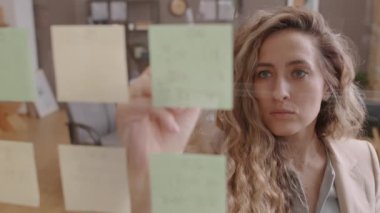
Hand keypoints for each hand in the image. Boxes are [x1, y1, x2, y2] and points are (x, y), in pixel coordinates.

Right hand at [116, 67, 200, 212]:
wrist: (161, 163)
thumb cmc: (172, 137)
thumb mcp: (187, 109)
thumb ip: (191, 91)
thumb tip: (202, 74)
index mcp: (152, 86)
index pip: (160, 66)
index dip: (174, 64)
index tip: (191, 62)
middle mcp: (138, 89)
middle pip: (155, 73)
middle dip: (174, 84)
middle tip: (186, 97)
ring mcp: (129, 99)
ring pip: (149, 85)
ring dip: (169, 98)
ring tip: (180, 111)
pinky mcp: (124, 111)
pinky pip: (145, 104)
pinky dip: (162, 114)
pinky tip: (171, 126)